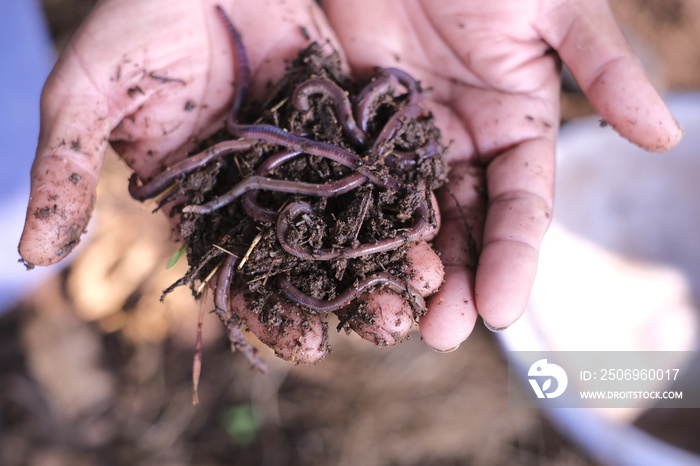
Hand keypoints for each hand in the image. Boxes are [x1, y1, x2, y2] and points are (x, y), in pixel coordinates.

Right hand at [18, 0, 444, 363]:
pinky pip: (389, 161)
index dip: (268, 312)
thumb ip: (68, 163)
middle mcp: (266, 188)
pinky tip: (442, 223)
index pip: (240, 272)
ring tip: (426, 289)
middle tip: (388, 329)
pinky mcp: (354, 117)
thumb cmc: (144, 14)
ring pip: (358, 218)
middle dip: (348, 296)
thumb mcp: (94, 85)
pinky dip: (412, 194)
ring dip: (392, 255)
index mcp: (209, 200)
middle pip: (310, 256)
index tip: (304, 345)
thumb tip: (33, 252)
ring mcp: (315, 156)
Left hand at [323, 0, 682, 350]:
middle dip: (458, 282)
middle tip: (441, 334)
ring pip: (411, 217)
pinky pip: (356, 184)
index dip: (514, 258)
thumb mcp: (557, 10)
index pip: (522, 208)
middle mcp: (465, 147)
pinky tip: (347, 262)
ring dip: (408, 267)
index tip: (502, 310)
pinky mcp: (357, 130)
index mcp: (518, 130)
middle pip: (466, 227)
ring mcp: (408, 143)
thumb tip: (664, 137)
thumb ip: (603, 69)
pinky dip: (355, 222)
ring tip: (396, 317)